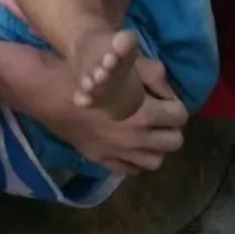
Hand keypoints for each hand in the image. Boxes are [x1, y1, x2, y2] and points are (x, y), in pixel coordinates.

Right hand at [17, 50, 187, 175]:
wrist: (54, 93)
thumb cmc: (91, 74)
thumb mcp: (128, 64)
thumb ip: (155, 76)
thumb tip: (169, 92)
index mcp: (145, 114)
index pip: (180, 117)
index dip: (175, 106)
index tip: (166, 100)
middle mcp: (136, 139)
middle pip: (173, 142)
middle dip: (170, 128)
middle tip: (160, 116)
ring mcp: (119, 154)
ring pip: (155, 161)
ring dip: (155, 146)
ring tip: (147, 132)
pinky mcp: (103, 161)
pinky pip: (131, 170)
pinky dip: (136, 159)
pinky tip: (130, 144)